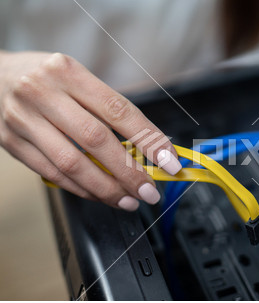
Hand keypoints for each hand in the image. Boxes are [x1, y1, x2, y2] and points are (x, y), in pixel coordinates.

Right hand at [0, 51, 181, 210]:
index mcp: (68, 72)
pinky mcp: (11, 142)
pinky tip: (100, 195)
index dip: (149, 139)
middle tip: (151, 191)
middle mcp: (43, 93)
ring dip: (106, 188)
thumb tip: (149, 146)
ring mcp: (23, 119)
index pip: (119, 110)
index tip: (169, 161)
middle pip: (95, 140)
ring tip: (130, 201)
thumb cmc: (47, 79)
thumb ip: (109, 109)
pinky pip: (51, 174)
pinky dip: (81, 189)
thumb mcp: (78, 79)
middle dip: (129, 172)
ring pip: (72, 164)